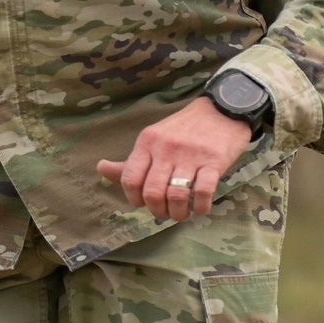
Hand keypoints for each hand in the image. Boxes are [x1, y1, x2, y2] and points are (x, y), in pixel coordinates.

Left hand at [97, 97, 252, 221]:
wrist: (222, 108)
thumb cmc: (184, 129)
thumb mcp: (153, 138)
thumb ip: (131, 160)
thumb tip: (101, 168)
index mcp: (147, 142)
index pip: (130, 179)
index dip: (134, 199)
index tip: (144, 203)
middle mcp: (166, 148)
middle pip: (153, 192)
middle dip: (157, 211)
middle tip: (165, 213)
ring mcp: (191, 155)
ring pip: (177, 196)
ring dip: (179, 213)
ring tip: (182, 214)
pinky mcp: (214, 161)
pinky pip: (203, 192)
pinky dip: (201, 207)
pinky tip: (200, 208)